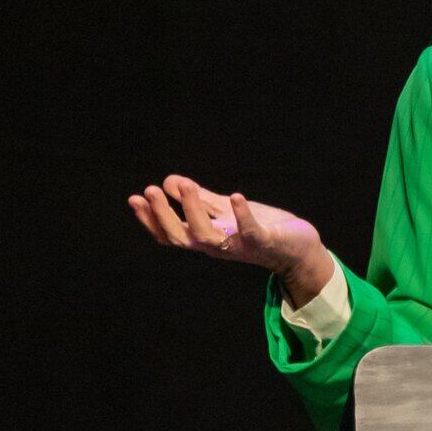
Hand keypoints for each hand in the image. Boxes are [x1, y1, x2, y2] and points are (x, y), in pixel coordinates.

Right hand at [127, 174, 322, 276]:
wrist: (298, 249)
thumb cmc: (261, 229)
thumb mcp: (226, 212)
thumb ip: (200, 199)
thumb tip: (168, 181)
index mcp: (207, 237)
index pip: (171, 234)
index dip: (151, 220)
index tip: (134, 199)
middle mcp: (218, 245)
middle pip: (181, 237)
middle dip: (163, 215)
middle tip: (149, 190)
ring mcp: (239, 245)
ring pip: (208, 236)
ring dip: (193, 211)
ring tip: (186, 186)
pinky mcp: (264, 241)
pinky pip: (251, 231)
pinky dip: (242, 215)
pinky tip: (235, 196)